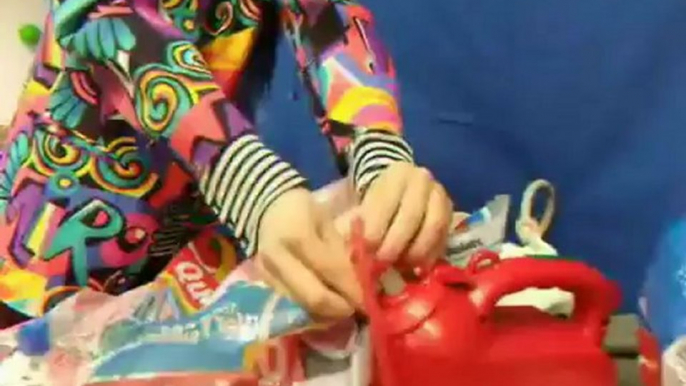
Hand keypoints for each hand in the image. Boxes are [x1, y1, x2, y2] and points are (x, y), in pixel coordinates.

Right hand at [255, 188, 361, 319]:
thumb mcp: (326, 221)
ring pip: (301, 306)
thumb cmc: (301, 210)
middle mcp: (278, 259)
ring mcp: (266, 274)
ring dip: (326, 313)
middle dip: (339, 308)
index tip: (368, 300)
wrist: (264, 208)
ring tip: (342, 307)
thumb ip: (340, 251)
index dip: (352, 289)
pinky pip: (292, 303)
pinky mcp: (263, 284)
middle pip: (313, 297)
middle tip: (356, 309)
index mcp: (297, 236)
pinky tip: (324, 303)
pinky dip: (311, 309)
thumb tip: (358, 282)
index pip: (330, 271)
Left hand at [360, 163, 452, 264]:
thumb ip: (351, 221)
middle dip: (394, 244)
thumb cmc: (371, 203)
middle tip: (381, 264)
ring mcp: (440, 197)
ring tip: (398, 266)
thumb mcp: (356, 205)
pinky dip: (429, 257)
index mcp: (397, 173)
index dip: (375, 228)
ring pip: (433, 228)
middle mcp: (422, 180)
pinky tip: (414, 267)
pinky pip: (443, 240)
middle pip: (411, 216)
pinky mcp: (450, 217)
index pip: (386, 201)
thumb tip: (349, 240)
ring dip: (415, 252)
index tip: (365, 248)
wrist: (396, 196)